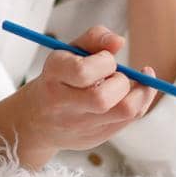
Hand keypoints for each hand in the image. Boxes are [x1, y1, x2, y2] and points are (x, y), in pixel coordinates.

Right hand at [2, 25, 160, 159]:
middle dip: (120, 81)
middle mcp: (64, 104)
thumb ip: (94, 39)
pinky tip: (135, 92)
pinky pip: (129, 120)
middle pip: (102, 98)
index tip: (106, 58)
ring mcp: (80, 125)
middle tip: (117, 75)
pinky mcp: (95, 137)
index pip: (82, 72)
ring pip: (124, 111)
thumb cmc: (58, 79)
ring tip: (133, 83)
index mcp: (53, 76)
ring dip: (138, 93)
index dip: (104, 62)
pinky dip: (140, 102)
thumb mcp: (67, 53)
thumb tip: (119, 41)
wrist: (35, 121)